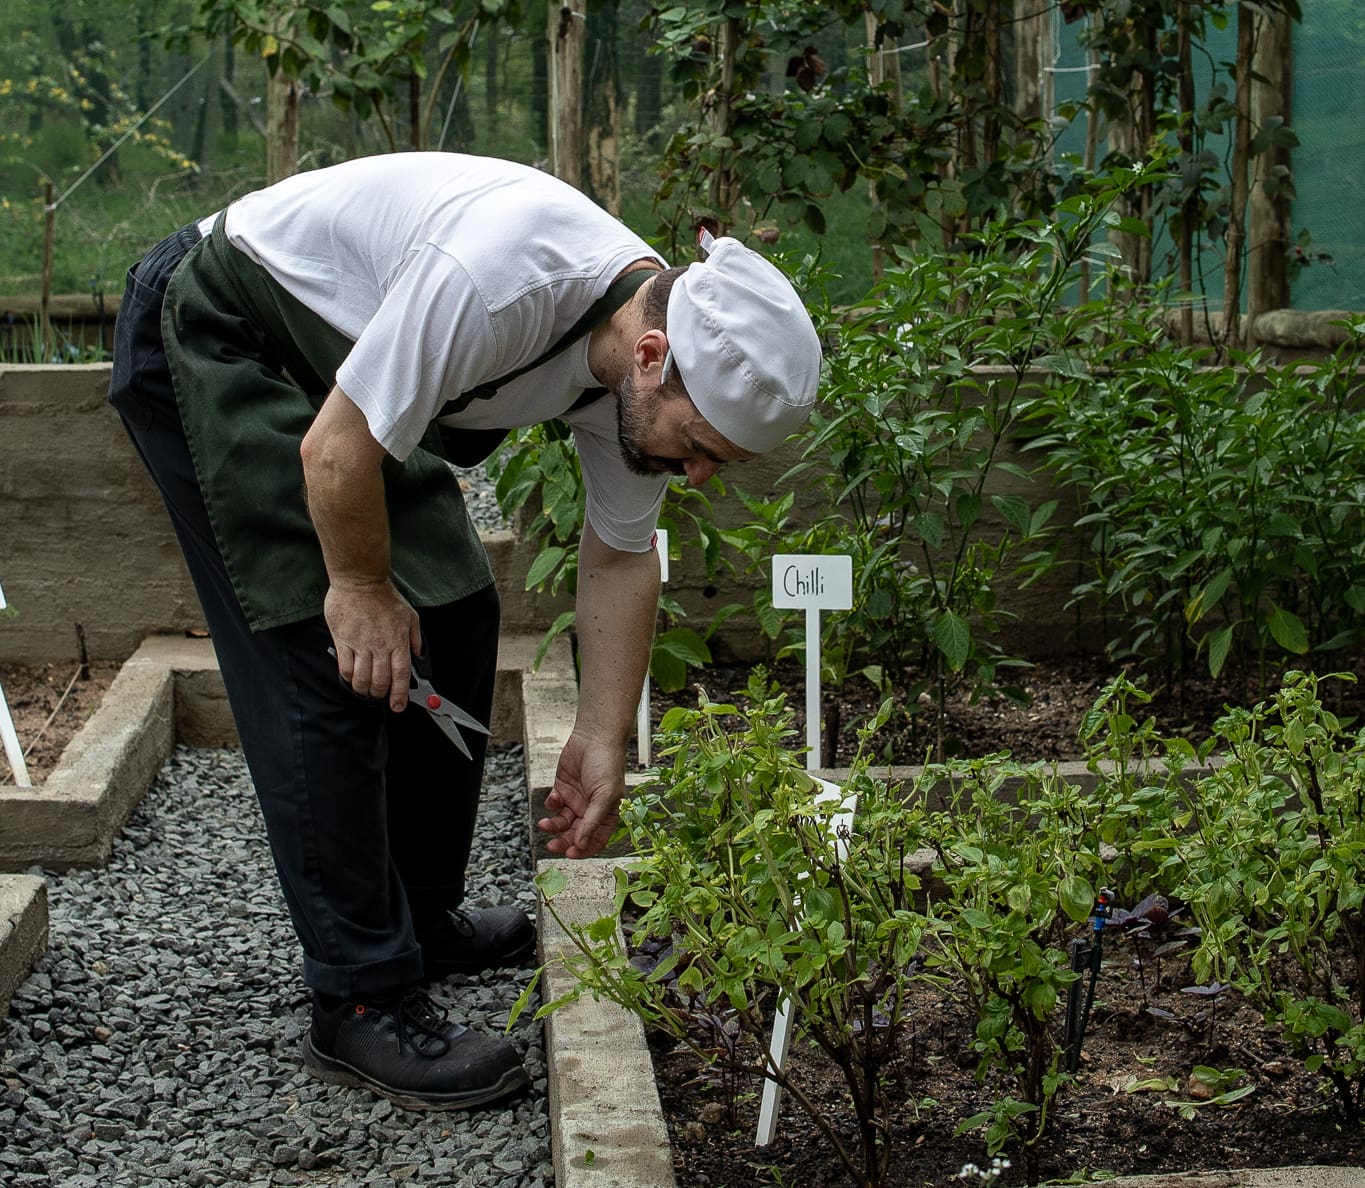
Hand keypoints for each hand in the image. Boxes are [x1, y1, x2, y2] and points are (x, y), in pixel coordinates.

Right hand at [324, 581, 422, 710]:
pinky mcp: (343, 641)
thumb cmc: (384, 596)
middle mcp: (380, 646)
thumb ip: (415, 637)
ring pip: (362, 679)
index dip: (400, 695)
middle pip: (380, 682)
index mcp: (398, 641)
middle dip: (380, 695)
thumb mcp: (410, 615)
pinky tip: (351, 677)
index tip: (398, 706)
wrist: (360, 580)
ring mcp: (360, 644)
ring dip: (363, 690)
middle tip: (379, 696)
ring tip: (364, 690)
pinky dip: (348, 678)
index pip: (401, 675)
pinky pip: (345, 668)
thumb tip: (418, 654)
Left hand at [537, 730, 626, 857]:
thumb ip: (592, 821)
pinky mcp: (563, 789)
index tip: (570, 853)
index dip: (584, 849)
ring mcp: (576, 800)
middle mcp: (590, 810)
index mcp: (607, 814)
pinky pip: (554, 805)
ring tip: (544, 825)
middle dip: (564, 841)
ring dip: (553, 826)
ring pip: (562, 822)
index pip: (595, 840)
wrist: (595, 737)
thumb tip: (581, 843)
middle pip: (575, 834)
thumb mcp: (604, 795)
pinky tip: (553, 798)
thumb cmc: (607, 763)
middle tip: (553, 845)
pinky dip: (551, 805)